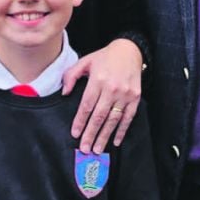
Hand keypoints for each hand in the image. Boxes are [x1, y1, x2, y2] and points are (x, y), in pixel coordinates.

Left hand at [62, 39, 142, 153]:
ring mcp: (125, 94)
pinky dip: (122, 131)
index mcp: (98, 80)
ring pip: (113, 120)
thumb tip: (64, 93)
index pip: (87, 105)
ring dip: (105, 136)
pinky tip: (116, 141)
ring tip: (98, 149)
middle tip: (85, 148)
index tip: (75, 133)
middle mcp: (112, 88)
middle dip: (91, 134)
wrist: (130, 50)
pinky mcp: (135, 97)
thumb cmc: (105, 57)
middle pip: (99, 116)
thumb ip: (71, 76)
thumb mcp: (84, 61)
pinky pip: (128, 118)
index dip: (80, 121)